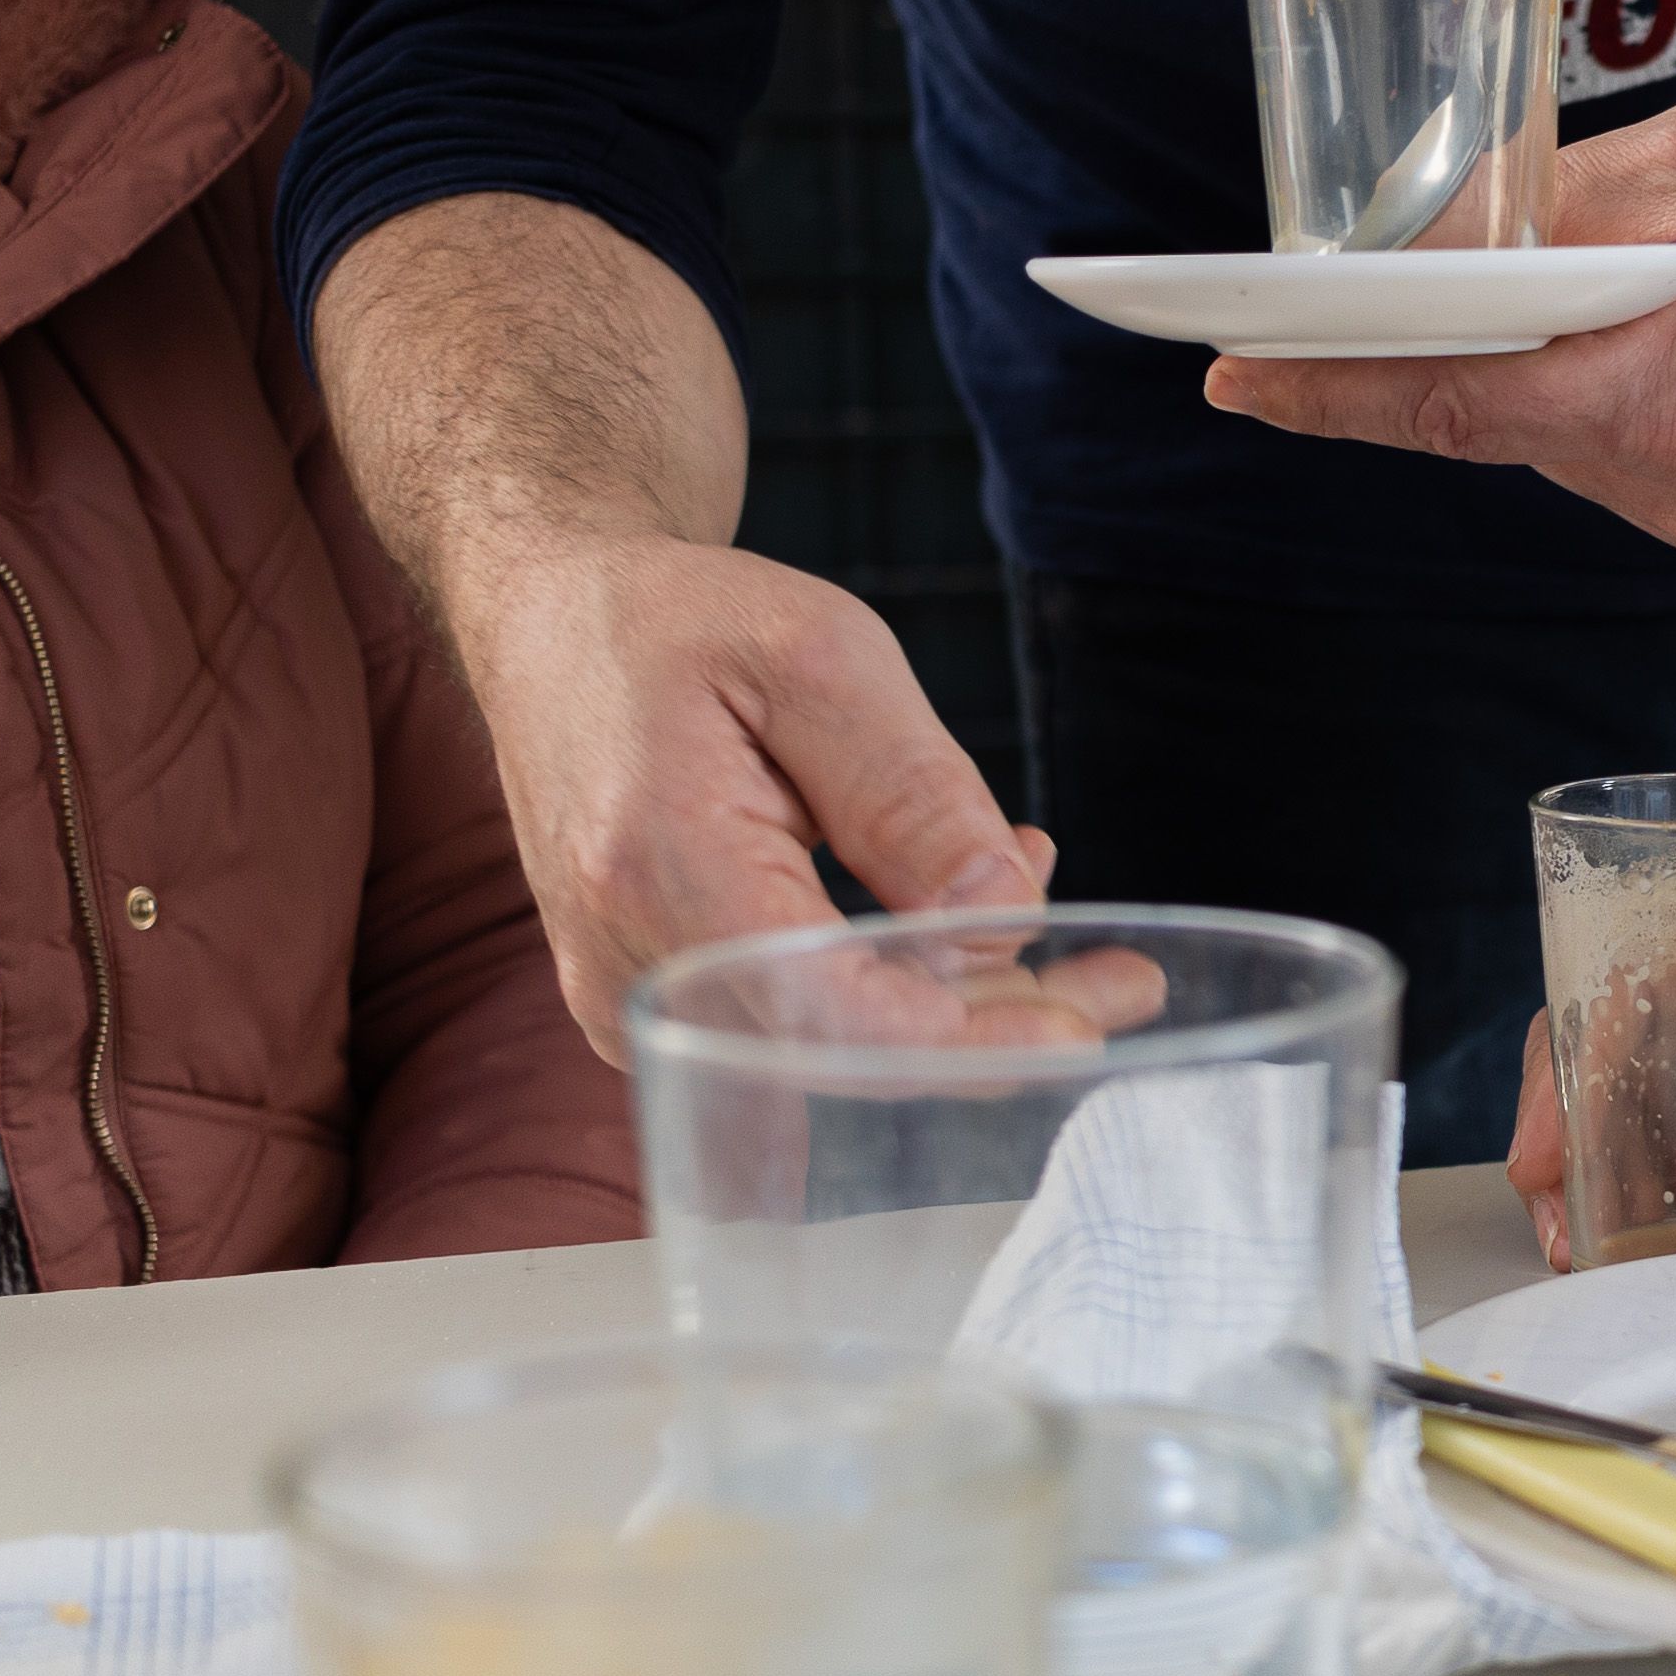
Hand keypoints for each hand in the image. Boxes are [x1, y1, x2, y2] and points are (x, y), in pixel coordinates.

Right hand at [311, 194, 1064, 1064]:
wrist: (549, 622)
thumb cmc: (676, 622)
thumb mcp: (822, 661)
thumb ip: (916, 794)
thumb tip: (1010, 911)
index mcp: (660, 870)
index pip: (833, 1016)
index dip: (966, 1035)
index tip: (1080, 1023)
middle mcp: (630, 968)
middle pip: (847, 1054)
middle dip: (1000, 1028)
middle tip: (1126, 982)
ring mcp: (636, 1002)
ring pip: (833, 1051)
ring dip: (963, 1007)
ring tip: (1082, 950)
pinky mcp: (662, 1006)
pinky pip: (799, 1026)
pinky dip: (902, 988)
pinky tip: (969, 919)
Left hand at [1209, 0, 1675, 580]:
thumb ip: (1541, 216)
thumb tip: (1414, 255)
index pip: (1454, 403)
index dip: (1329, 393)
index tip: (1229, 379)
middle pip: (1504, 433)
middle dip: (1453, 357)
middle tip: (1402, 294)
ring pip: (1564, 457)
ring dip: (1550, 382)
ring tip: (1626, 292)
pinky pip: (1628, 474)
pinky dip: (1616, 411)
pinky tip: (1675, 346)